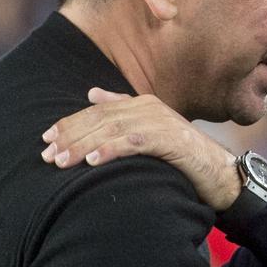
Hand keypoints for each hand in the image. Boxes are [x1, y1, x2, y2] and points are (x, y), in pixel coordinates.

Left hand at [42, 89, 240, 209]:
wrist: (221, 174)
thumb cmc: (183, 157)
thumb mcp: (149, 131)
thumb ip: (123, 110)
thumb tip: (92, 93)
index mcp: (141, 103)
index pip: (97, 110)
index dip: (70, 124)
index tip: (46, 140)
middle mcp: (148, 107)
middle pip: (100, 118)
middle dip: (70, 136)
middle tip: (47, 155)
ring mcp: (160, 122)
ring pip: (112, 129)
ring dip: (84, 145)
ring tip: (62, 161)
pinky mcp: (170, 140)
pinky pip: (134, 142)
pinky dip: (111, 150)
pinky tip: (94, 161)